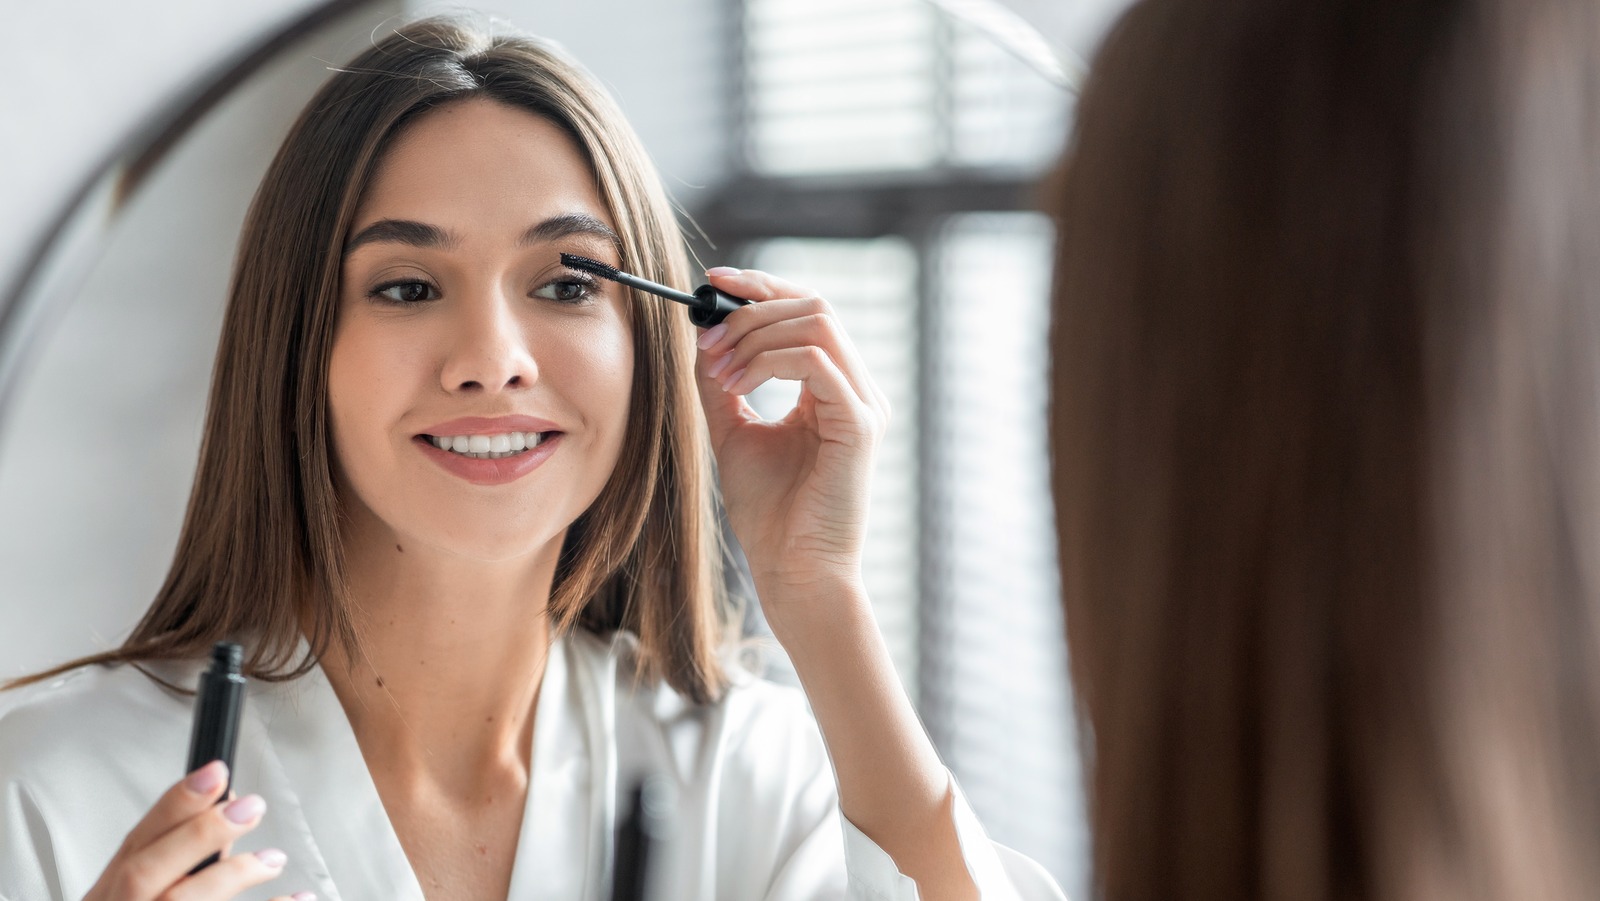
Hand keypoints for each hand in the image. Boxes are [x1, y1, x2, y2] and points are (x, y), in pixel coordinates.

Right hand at [83, 761, 310, 900]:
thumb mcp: (132, 899)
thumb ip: (172, 865)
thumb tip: (227, 816)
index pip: (134, 845)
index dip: (174, 805)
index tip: (215, 773)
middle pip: (145, 875)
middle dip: (198, 835)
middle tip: (250, 805)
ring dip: (230, 876)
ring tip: (274, 858)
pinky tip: (298, 900)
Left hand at [693, 268, 889, 630]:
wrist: (792, 572)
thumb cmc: (770, 515)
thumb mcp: (734, 432)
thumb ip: (722, 383)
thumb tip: (704, 333)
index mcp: (834, 389)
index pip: (808, 310)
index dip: (762, 287)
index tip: (712, 282)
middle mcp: (857, 389)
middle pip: (814, 304)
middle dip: (752, 310)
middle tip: (707, 338)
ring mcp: (863, 405)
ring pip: (818, 322)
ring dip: (756, 334)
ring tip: (720, 370)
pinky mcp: (858, 426)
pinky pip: (816, 362)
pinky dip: (768, 362)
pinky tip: (737, 386)